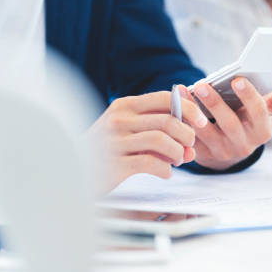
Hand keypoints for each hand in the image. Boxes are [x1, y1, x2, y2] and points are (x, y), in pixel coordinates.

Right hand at [86, 91, 207, 191]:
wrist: (70, 172)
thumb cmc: (105, 152)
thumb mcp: (128, 133)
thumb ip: (159, 135)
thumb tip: (191, 146)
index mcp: (124, 106)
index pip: (165, 98)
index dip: (189, 108)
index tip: (202, 121)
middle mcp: (118, 119)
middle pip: (168, 120)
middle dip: (187, 135)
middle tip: (189, 147)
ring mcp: (114, 141)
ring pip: (162, 140)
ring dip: (178, 152)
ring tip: (177, 160)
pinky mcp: (114, 164)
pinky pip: (150, 163)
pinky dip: (165, 169)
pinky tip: (165, 173)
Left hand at [183, 79, 271, 169]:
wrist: (231, 148)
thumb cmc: (249, 120)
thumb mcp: (266, 111)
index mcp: (263, 131)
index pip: (261, 114)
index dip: (250, 98)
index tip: (239, 79)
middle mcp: (245, 145)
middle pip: (231, 124)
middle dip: (216, 103)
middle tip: (203, 85)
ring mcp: (224, 152)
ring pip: (206, 132)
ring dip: (193, 110)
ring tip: (184, 91)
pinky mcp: (204, 155)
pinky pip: (190, 138)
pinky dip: (182, 120)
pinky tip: (175, 103)